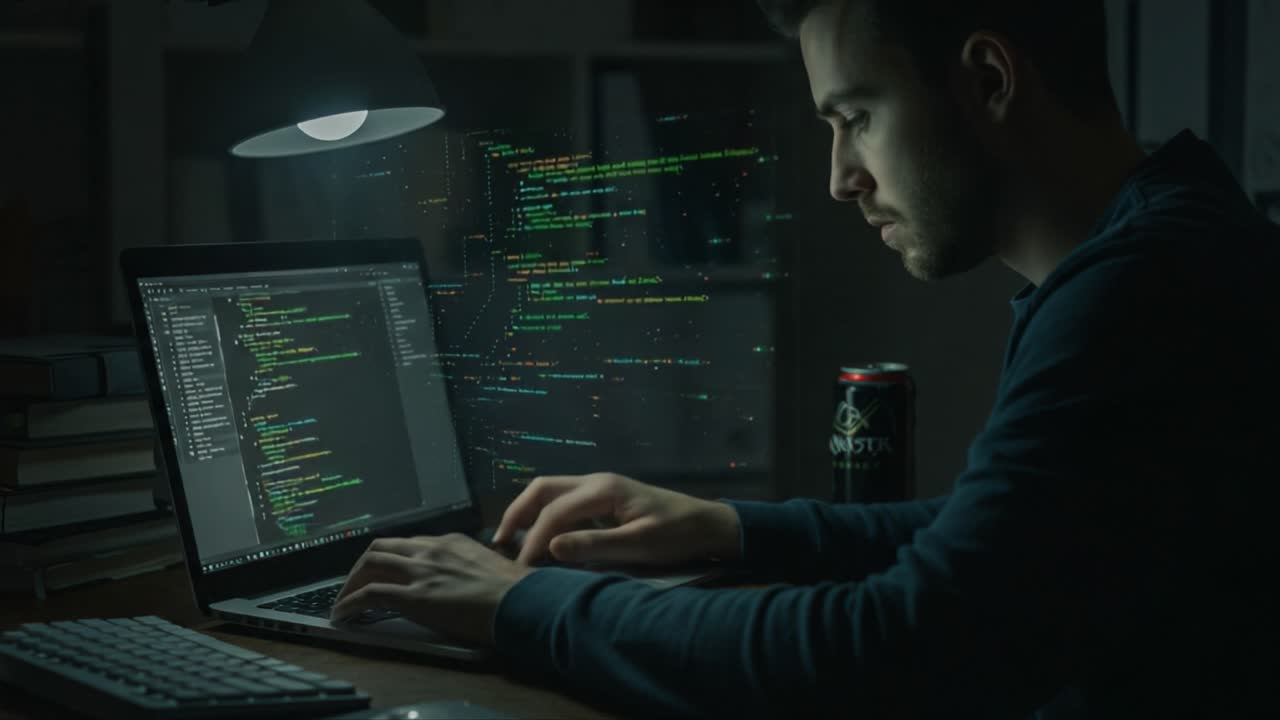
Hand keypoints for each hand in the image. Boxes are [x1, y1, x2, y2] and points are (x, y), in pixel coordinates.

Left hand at [329, 533, 532, 645]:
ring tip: (345, 600)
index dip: (390, 558)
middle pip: (382, 547)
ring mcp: (421, 571)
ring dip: (352, 582)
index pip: (409, 544)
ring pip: (370, 564)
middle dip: (363, 565)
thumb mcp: (490, 566)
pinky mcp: (414, 597)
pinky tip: (344, 614)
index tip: (384, 571)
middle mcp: (431, 550)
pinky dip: (351, 603)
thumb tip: (466, 580)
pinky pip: (371, 594)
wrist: (520, 600)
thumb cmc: (515, 589)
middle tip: (356, 583)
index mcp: (450, 542)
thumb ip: (470, 566)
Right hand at [493, 472, 741, 566]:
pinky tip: (540, 536)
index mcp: (602, 490)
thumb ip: (594, 545)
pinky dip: (545, 515)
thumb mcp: (638, 544)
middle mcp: (595, 481)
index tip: (521, 568)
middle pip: (542, 489)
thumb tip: (550, 547)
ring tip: (511, 540)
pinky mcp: (603, 498)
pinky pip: (564, 500)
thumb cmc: (676, 534)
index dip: (533, 540)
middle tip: (498, 544)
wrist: (706, 525)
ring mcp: (599, 487)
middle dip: (517, 514)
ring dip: (528, 512)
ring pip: (550, 491)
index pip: (554, 512)